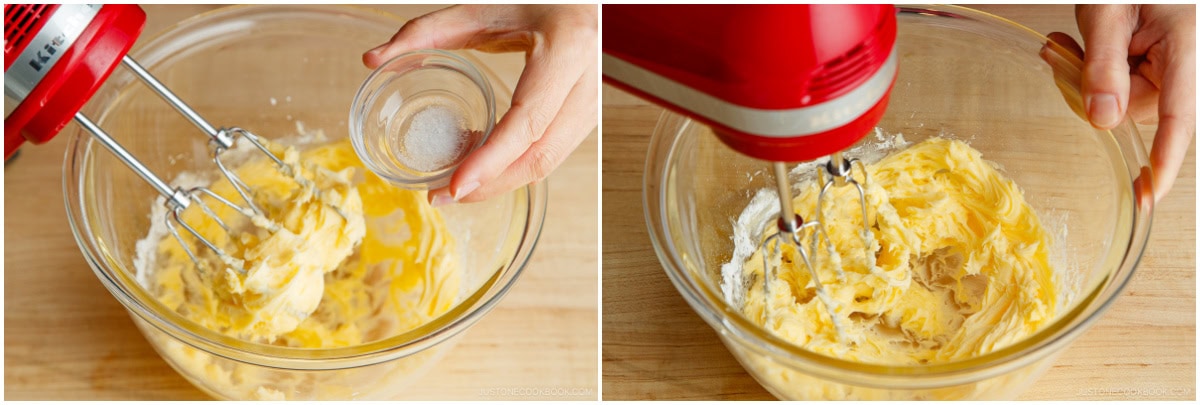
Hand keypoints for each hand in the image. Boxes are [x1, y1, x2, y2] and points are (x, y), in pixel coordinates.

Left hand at [364, 5, 597, 204]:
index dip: (491, 160)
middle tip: (444, 195)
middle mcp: (586, 80)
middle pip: (541, 155)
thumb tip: (373, 58)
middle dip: (492, 184)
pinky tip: (484, 164)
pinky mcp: (587, 112)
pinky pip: (553, 151)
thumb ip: (426, 31)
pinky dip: (516, 166)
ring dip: (503, 180)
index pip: (528, 121)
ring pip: (549, 161)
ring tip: (458, 183)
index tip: (454, 185)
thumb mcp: (480, 8)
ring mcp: (593, 101)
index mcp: (565, 49)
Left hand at [1047, 5, 1194, 201]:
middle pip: (1131, 110)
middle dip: (1089, 89)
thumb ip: (1103, 64)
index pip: (1178, 119)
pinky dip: (1092, 72)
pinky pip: (1118, 88)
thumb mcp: (1108, 13)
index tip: (1147, 195)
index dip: (1162, 160)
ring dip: (1084, 77)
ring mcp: (1171, 69)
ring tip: (1065, 40)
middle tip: (1058, 50)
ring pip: (1117, 102)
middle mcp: (1185, 66)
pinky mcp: (1155, 68)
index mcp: (1188, 51)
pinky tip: (1074, 44)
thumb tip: (1102, 120)